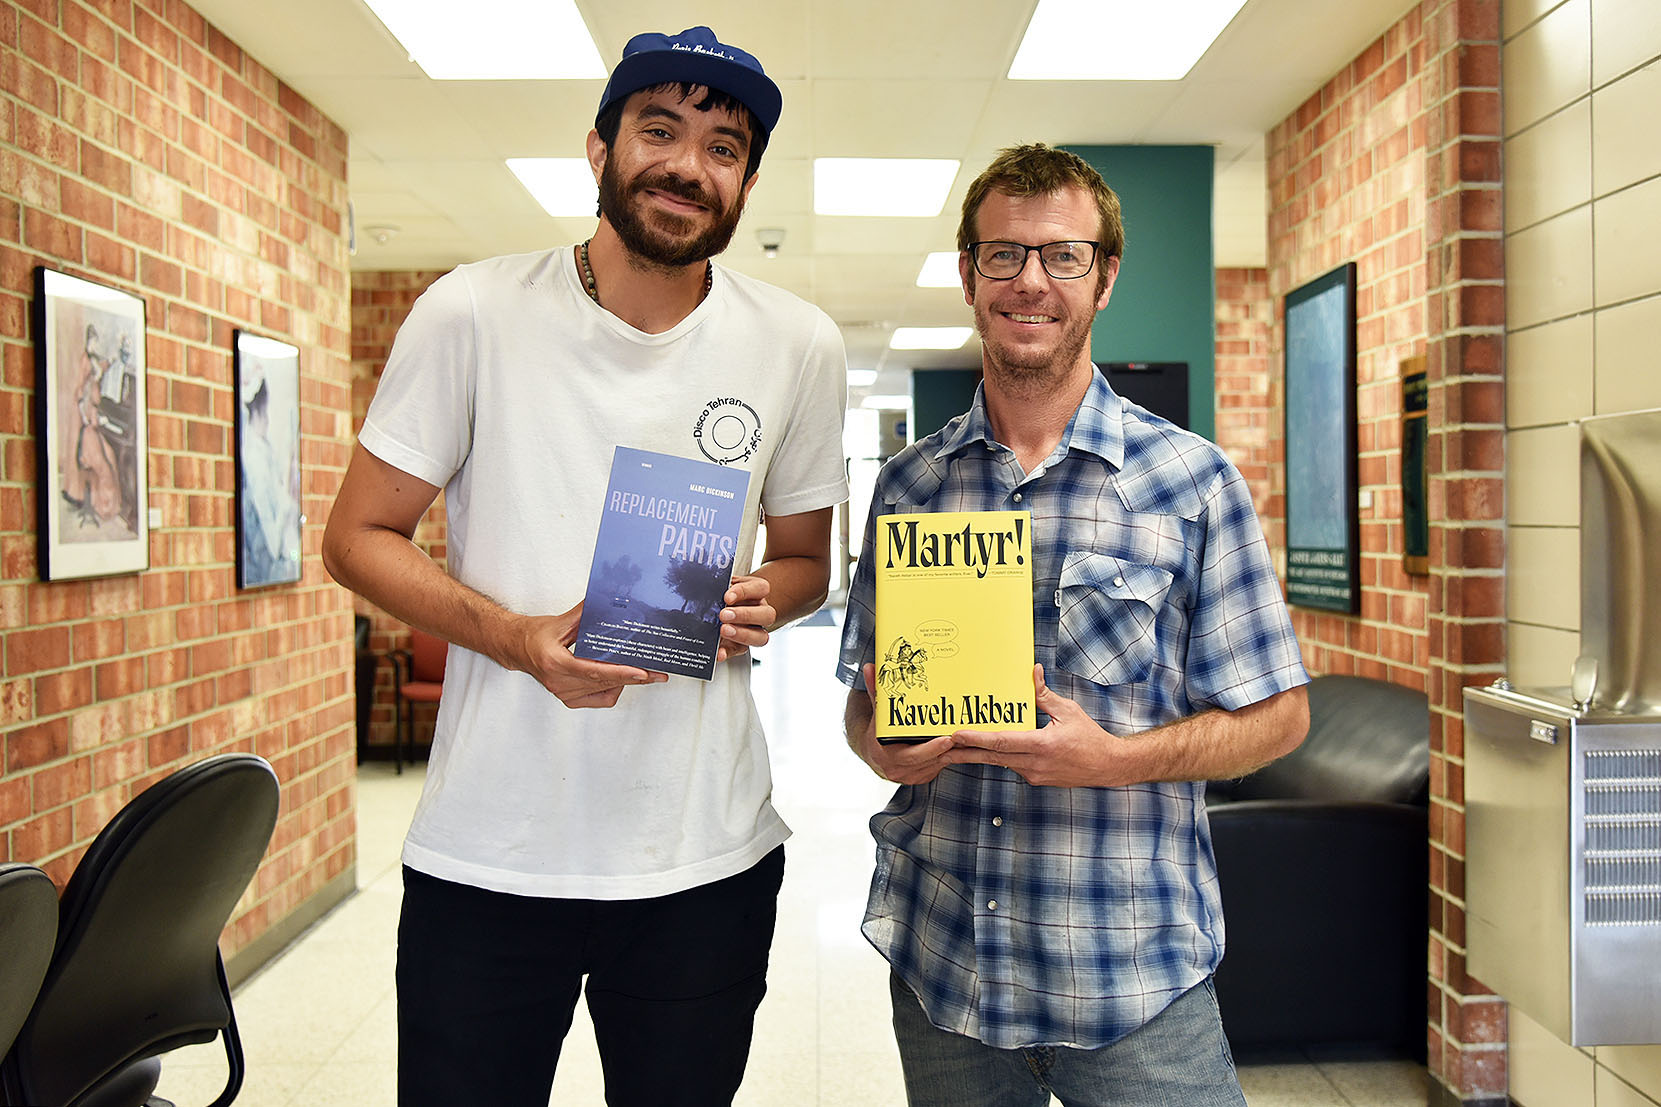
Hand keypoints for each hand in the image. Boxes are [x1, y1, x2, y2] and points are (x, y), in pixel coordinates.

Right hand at [518, 601, 667, 707]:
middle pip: (604, 682)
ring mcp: (563, 693)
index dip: (620, 672)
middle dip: (633, 678)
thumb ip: (585, 612)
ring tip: (642, 671)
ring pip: (604, 692)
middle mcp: (558, 682)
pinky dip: (613, 689)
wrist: (517, 648)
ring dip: (624, 682)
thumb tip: (607, 599)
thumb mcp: (560, 621)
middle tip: (657, 672)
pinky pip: (599, 699)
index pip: (593, 671)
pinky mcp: (568, 699)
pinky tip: (620, 678)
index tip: (642, 673)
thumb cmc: (535, 635)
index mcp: (555, 662)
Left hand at [715, 574, 774, 661]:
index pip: (760, 588)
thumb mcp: (723, 584)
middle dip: (745, 615)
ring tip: (723, 631)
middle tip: (724, 615)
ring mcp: (755, 630)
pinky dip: (728, 652)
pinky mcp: (742, 645)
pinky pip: (740, 650)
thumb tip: (706, 590)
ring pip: (761, 636)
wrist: (720, 606)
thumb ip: (720, 585)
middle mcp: (761, 611)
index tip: (727, 596)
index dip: (744, 592)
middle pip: (767, 614)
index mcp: (757, 591)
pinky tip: (719, 652)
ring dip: (742, 634)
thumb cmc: (724, 592)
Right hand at [851, 664, 955, 784]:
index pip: (911, 755)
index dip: (930, 749)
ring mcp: (911, 776)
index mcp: (886, 757)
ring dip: (953, 753)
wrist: (873, 753)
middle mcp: (899, 771)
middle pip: (928, 761)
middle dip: (947, 749)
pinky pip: (939, 767)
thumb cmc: (876, 733)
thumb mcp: (877, 714)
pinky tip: (962, 745)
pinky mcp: (923, 776)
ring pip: (937, 764)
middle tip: (962, 737)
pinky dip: (950, 756)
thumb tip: (870, 668)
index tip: (946, 739)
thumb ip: (876, 692)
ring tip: (968, 739)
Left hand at [947, 664, 1124, 786]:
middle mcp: (1034, 764)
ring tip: (954, 749)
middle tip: (941, 748)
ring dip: (978, 756)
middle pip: (992, 757)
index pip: (1001, 742)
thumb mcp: (1068, 711)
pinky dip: (997, 758)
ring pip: (1000, 763)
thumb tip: (1033, 672)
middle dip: (964, 753)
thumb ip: (1044, 695)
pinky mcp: (1036, 779)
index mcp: (1041, 746)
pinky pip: (1011, 766)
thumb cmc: (1090, 738)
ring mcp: (1034, 774)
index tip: (956, 735)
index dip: (976, 739)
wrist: (1107, 766)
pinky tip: (984, 751)